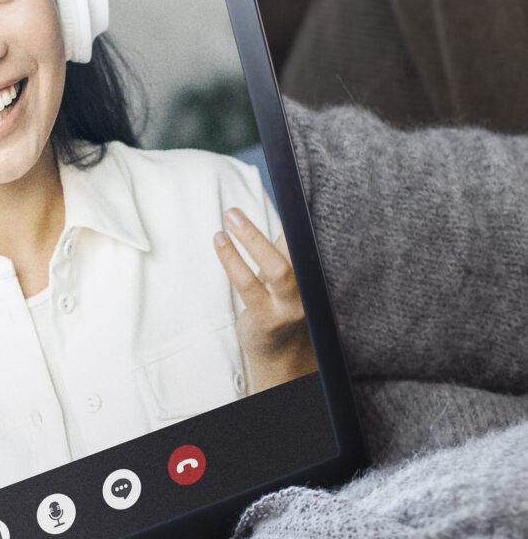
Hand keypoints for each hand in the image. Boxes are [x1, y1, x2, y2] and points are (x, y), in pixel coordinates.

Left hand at [214, 207, 317, 390]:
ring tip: (229, 216)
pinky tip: (220, 240)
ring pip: (277, 269)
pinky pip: (249, 285)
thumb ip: (291, 239)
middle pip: (299, 251)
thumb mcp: (290, 265)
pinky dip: (232, 260)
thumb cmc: (282, 296)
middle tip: (238, 206)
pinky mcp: (269, 317)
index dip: (310, 215)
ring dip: (251, 239)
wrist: (282, 349)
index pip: (316, 237)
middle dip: (274, 224)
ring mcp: (292, 305)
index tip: (298, 188)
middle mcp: (312, 287)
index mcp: (318, 270)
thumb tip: (290, 198)